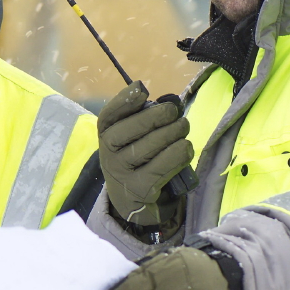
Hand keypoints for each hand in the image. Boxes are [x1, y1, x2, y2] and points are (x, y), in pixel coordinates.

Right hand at [96, 83, 193, 228]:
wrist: (130, 200)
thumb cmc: (135, 158)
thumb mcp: (129, 139)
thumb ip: (142, 119)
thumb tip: (170, 103)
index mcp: (104, 136)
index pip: (108, 115)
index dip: (124, 100)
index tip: (142, 90)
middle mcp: (108, 154)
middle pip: (132, 128)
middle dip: (158, 116)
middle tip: (175, 113)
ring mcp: (122, 173)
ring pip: (152, 145)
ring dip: (174, 132)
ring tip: (183, 128)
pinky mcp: (140, 189)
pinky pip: (165, 164)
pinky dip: (180, 153)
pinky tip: (185, 148)